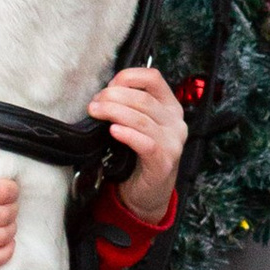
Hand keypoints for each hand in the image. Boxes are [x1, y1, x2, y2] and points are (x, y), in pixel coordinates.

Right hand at [0, 137, 19, 269]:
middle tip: (8, 205)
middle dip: (13, 208)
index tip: (9, 189)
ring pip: (2, 236)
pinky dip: (6, 250)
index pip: (1, 191)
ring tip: (4, 222)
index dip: (12, 189)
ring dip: (10, 227)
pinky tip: (4, 241)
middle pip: (5, 214)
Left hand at [89, 64, 187, 223]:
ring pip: (142, 119)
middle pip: (144, 98)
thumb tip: (105, 93)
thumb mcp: (139, 125)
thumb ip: (130, 106)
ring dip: (114, 112)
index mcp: (170, 106)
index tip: (108, 85)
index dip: (128, 77)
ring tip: (96, 112)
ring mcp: (172, 142)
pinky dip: (127, 135)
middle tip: (94, 103)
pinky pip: (145, 143)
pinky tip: (113, 131)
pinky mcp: (164, 162)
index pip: (153, 78)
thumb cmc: (140, 155)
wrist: (148, 192)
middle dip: (114, 97)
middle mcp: (175, 122)